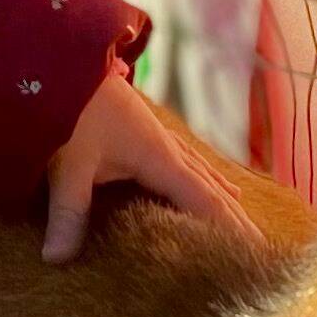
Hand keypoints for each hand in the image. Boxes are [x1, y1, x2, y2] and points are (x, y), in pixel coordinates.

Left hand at [43, 64, 262, 263]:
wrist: (61, 57)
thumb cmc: (68, 109)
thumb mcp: (67, 165)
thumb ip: (68, 213)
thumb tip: (57, 260)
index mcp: (158, 158)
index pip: (204, 200)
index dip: (230, 228)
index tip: (257, 251)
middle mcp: (165, 146)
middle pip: (209, 186)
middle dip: (233, 216)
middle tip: (260, 244)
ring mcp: (153, 133)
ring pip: (196, 167)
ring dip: (217, 190)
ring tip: (238, 205)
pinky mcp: (138, 125)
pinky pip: (180, 155)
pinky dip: (195, 169)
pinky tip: (191, 167)